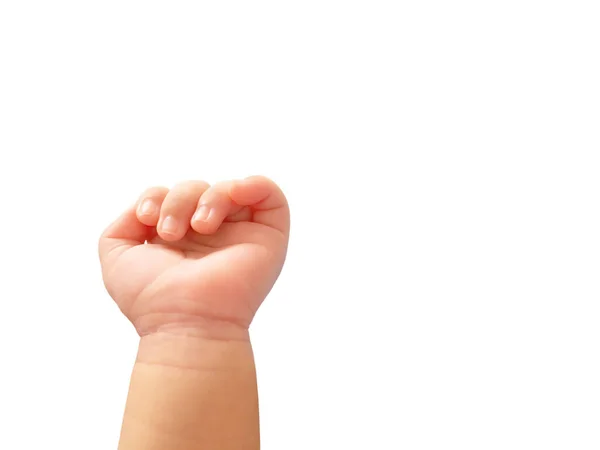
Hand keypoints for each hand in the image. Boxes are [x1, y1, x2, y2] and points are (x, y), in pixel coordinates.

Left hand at [98, 176, 289, 339]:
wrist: (184, 321)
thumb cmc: (151, 298)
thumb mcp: (117, 256)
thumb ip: (124, 223)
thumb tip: (148, 208)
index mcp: (181, 238)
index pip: (172, 196)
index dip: (157, 196)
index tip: (148, 218)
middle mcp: (212, 235)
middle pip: (198, 189)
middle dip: (179, 200)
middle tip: (171, 234)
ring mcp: (241, 234)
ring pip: (229, 188)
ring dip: (208, 198)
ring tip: (200, 227)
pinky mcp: (268, 236)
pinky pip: (269, 193)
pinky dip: (253, 184)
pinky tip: (235, 193)